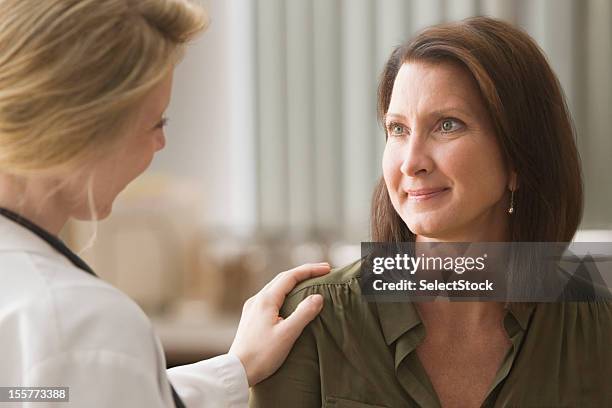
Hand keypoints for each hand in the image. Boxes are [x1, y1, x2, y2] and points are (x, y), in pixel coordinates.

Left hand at [228, 262, 329, 385]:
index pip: (290, 276)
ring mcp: (252, 308)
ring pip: (275, 287)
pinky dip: (285, 293)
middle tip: (323, 272)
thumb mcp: (287, 334)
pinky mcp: (250, 318)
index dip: (310, 270)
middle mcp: (257, 300)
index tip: (327, 268)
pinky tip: (291, 301)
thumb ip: (304, 313)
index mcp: (266, 300)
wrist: (237, 371)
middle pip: (282, 279)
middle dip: (303, 273)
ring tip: (310, 283)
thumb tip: (318, 297)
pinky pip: (270, 298)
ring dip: (294, 282)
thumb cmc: (262, 355)